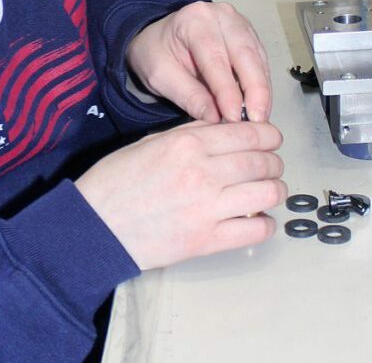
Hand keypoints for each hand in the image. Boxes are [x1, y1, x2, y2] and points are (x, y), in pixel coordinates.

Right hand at [75, 119, 285, 270]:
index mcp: (187, 143)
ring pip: (266, 194)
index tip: (273, 139)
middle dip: (274, 162)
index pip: (248, 135)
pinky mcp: (207, 241)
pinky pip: (255, 231)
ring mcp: (207, 208)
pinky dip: (265, 224)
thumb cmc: (116, 181)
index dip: (269, 136)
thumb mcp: (151, 142)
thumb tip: (222, 131)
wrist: (96, 224)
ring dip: (275, 190)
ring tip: (270, 191)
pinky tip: (260, 219)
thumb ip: (189, 135)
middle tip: (272, 165)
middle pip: (262, 162)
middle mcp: (203, 172)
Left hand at [126, 0, 270, 123]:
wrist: (161, 39)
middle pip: (245, 54)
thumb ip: (188, 95)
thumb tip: (215, 119)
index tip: (233, 117)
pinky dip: (262, 86)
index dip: (226, 90)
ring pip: (257, 59)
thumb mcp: (159, 75)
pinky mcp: (249, 36)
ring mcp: (239, 23)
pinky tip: (260, 107)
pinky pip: (261, 62)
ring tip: (259, 120)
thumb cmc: (158, 53)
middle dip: (254, 90)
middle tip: (256, 121)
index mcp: (194, 19)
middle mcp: (222, 15)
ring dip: (262, 91)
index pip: (214, 57)